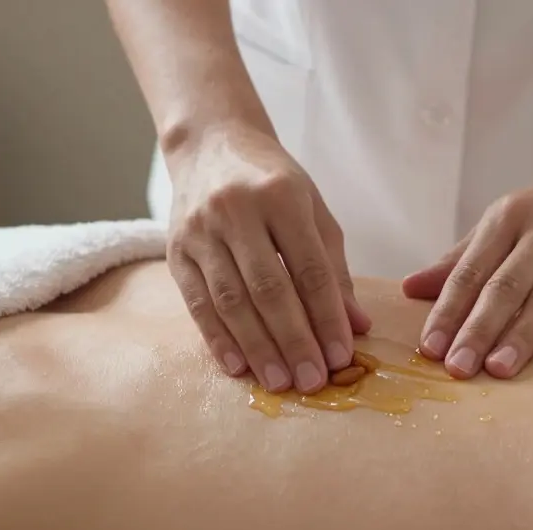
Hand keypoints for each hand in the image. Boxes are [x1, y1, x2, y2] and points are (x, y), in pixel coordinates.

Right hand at [164, 121, 371, 393]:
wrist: (210, 144)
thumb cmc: (272, 182)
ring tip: (280, 383)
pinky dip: (218, 339)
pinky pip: (198, 303)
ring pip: (231, 300)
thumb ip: (334, 269)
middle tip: (312, 382)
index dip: (326, 317)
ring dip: (258, 347)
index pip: (309, 268)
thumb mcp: (313, 211)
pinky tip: (238, 367)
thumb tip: (356, 326)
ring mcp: (201, 231)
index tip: (342, 357)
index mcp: (281, 196)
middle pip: (269, 289)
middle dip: (294, 340)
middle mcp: (237, 211)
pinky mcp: (176, 251)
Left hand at [402, 165, 532, 378]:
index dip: (448, 311)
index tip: (430, 348)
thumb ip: (458, 262)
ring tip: (498, 368)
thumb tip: (409, 289)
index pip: (470, 271)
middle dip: (478, 329)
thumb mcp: (498, 226)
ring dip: (522, 335)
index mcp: (505, 220)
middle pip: (506, 286)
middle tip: (457, 368)